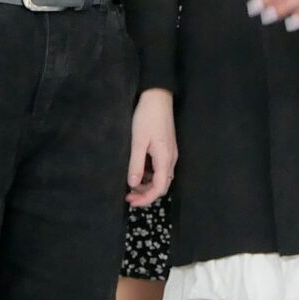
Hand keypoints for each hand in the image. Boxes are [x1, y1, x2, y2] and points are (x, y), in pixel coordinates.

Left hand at [127, 87, 176, 207]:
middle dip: (145, 194)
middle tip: (127, 196)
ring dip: (147, 184)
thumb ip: (136, 164)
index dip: (146, 199)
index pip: (159, 188)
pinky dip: (149, 175)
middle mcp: (171, 159)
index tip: (131, 202)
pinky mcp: (167, 149)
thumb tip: (133, 184)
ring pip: (161, 177)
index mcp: (165, 159)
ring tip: (130, 184)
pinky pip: (159, 169)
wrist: (158, 98)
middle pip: (162, 185)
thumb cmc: (147, 118)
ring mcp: (170, 154)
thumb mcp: (138, 141)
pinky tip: (137, 171)